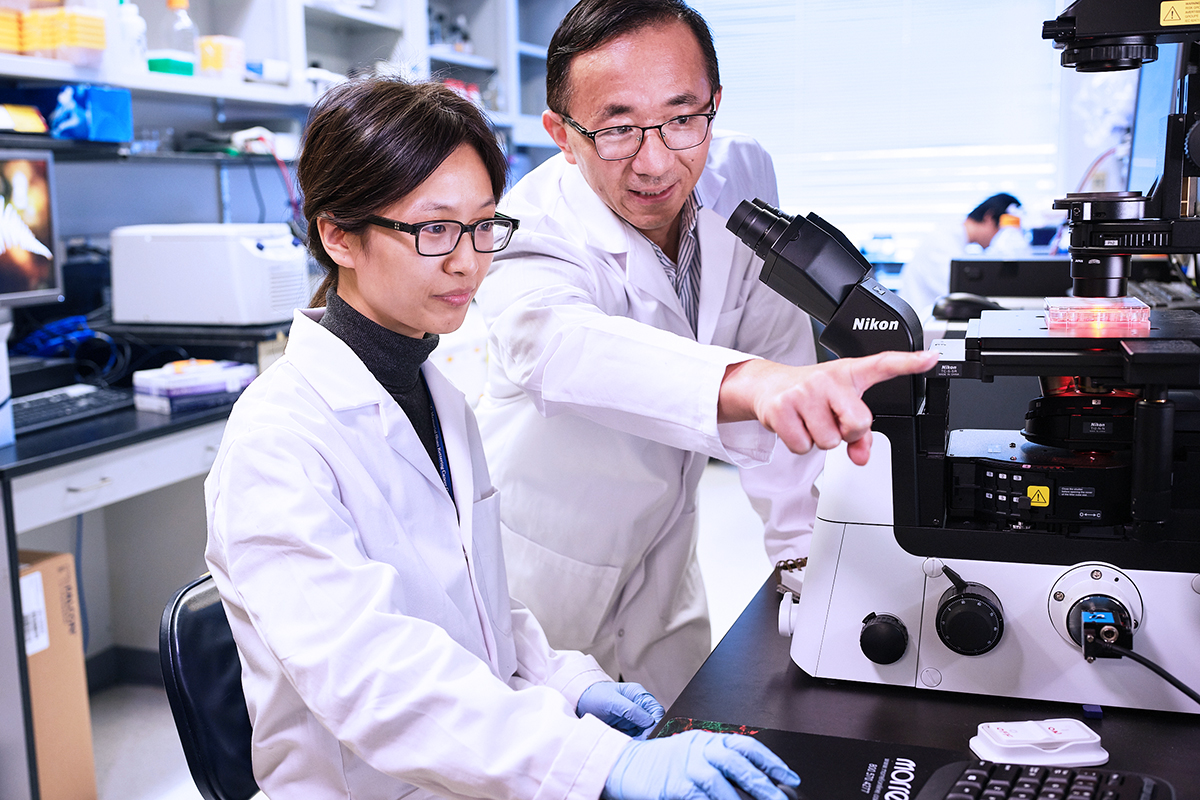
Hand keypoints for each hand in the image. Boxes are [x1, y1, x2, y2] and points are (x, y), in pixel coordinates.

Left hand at [577, 681, 663, 738]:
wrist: (580, 701)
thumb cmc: (596, 695)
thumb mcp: (612, 701)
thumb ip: (631, 710)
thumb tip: (650, 721)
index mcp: (639, 695)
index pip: (656, 709)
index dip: (657, 721)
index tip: (651, 732)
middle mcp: (639, 707)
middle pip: (653, 723)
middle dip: (649, 733)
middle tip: (642, 741)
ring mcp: (633, 718)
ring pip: (645, 732)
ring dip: (641, 739)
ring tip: (633, 743)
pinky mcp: (626, 728)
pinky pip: (635, 737)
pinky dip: (634, 742)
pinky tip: (628, 745)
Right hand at [602, 730, 799, 799]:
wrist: (624, 765)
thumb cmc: (660, 764)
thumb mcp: (692, 755)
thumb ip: (719, 765)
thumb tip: (755, 783)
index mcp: (707, 740)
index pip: (746, 746)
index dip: (771, 762)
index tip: (789, 778)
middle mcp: (699, 749)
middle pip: (737, 763)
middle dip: (763, 784)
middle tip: (780, 799)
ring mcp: (686, 767)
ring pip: (720, 784)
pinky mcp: (674, 786)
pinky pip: (699, 799)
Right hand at [719, 350, 938, 465]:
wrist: (767, 387)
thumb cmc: (811, 395)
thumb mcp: (838, 406)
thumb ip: (860, 434)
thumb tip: (861, 457)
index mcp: (849, 373)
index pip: (883, 364)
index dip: (909, 363)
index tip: (931, 358)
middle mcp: (828, 378)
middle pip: (858, 425)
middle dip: (846, 433)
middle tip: (832, 421)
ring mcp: (804, 391)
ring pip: (828, 441)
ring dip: (819, 439)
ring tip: (810, 421)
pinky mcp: (782, 407)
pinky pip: (803, 446)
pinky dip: (799, 443)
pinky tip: (794, 425)